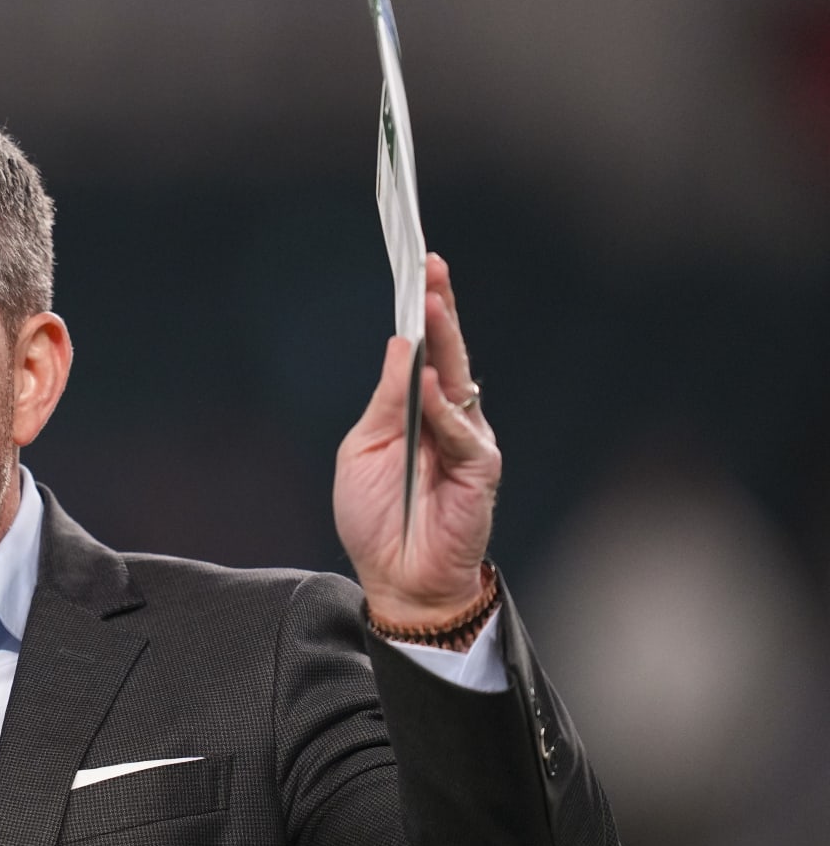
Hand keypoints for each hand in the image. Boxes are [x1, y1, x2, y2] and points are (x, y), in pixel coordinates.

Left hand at [333, 252, 499, 625]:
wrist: (397, 579)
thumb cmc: (377, 519)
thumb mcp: (365, 450)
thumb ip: (386, 401)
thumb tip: (398, 346)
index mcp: (418, 412)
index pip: (425, 353)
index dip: (424, 314)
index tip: (419, 269)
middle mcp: (450, 420)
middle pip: (448, 354)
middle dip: (440, 309)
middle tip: (432, 266)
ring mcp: (469, 443)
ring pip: (461, 382)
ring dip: (446, 341)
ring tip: (431, 302)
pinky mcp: (481, 471)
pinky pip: (463, 433)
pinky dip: (444, 409)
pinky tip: (429, 383)